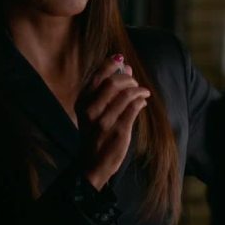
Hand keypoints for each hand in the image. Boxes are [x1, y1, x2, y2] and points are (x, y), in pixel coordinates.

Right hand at [76, 54, 149, 189]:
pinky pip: (133, 108)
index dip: (111, 65)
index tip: (121, 60)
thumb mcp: (91, 112)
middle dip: (127, 78)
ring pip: (125, 95)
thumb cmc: (94, 135)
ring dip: (138, 89)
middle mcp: (91, 110)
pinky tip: (142, 102)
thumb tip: (125, 67)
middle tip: (134, 81)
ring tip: (142, 92)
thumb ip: (105, 91)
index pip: (97, 77)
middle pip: (112, 83)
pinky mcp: (119, 131)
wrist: (91, 164)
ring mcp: (104, 121)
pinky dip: (140, 101)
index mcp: (82, 103)